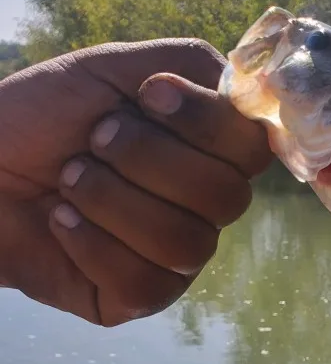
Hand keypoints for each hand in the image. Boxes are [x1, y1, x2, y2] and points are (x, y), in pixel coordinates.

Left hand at [0, 39, 271, 324]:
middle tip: (94, 140)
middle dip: (147, 159)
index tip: (149, 95)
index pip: (254, 148)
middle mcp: (205, 207)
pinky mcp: (140, 297)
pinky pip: (146, 282)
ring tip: (69, 180)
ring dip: (113, 201)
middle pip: (226, 197)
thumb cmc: (43, 115)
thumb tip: (244, 94)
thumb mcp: (116, 69)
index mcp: (210, 152)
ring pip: (186, 243)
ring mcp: (178, 257)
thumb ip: (191, 66)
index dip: (208, 123)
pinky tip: (61, 222)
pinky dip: (93, 245)